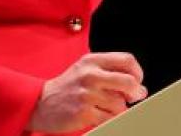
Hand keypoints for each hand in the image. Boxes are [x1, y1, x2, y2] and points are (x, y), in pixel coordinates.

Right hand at [27, 52, 147, 132]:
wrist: (41, 103)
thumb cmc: (67, 87)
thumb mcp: (85, 69)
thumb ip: (110, 72)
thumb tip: (139, 88)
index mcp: (92, 60)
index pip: (127, 60)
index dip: (138, 72)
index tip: (137, 81)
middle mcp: (90, 74)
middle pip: (129, 81)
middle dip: (136, 92)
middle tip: (133, 97)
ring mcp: (87, 94)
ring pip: (120, 104)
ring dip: (119, 109)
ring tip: (108, 108)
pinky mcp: (84, 112)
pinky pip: (110, 118)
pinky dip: (111, 119)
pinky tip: (102, 115)